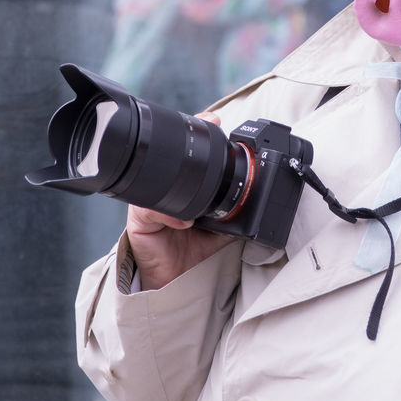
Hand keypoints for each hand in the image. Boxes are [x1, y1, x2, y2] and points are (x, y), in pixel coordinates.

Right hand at [125, 111, 234, 290]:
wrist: (175, 281)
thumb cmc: (195, 252)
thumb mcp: (223, 229)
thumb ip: (237, 213)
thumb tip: (261, 200)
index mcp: (185, 189)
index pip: (189, 158)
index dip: (200, 137)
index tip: (215, 119)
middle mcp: (165, 192)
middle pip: (171, 162)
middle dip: (185, 146)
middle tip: (205, 130)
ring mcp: (149, 204)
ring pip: (158, 182)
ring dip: (177, 183)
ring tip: (197, 196)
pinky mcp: (138, 223)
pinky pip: (148, 211)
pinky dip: (168, 216)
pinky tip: (183, 224)